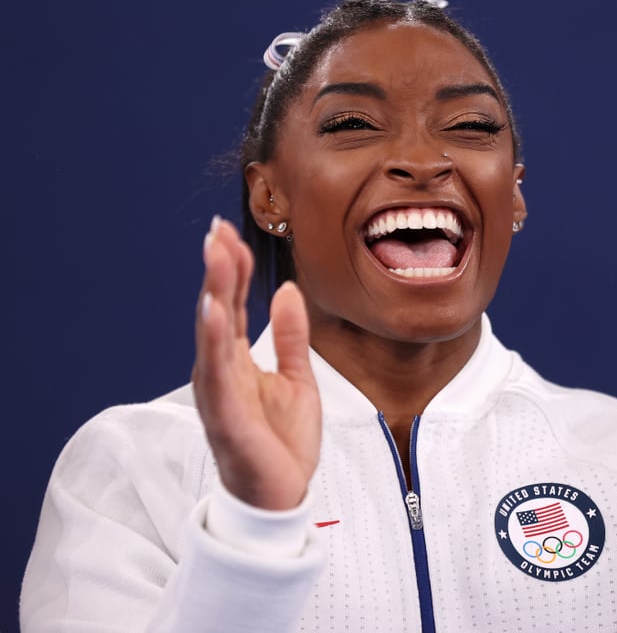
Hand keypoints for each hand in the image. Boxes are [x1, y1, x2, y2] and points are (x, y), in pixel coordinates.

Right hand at [192, 216, 320, 509]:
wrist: (284, 496)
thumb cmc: (283, 442)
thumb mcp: (298, 378)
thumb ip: (291, 335)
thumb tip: (289, 289)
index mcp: (237, 361)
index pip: (233, 304)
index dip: (233, 268)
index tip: (231, 232)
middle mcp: (221, 370)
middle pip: (217, 310)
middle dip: (218, 270)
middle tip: (217, 229)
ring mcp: (219, 392)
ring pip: (211, 334)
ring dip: (213, 293)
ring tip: (215, 256)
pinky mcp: (225, 415)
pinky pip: (216, 373)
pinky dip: (213, 339)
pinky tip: (215, 310)